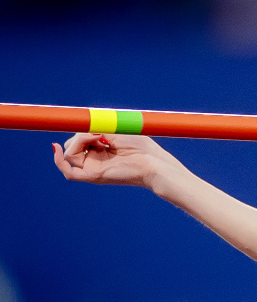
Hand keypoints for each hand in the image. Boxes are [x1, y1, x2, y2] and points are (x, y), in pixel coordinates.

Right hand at [53, 133, 181, 188]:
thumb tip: (76, 132)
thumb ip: (93, 130)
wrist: (154, 162)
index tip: (90, 124)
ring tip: (100, 138)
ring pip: (70, 154)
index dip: (80, 131)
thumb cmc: (142, 147)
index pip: (79, 139)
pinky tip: (57, 149)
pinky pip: (69, 173)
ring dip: (79, 140)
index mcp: (102, 149)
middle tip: (101, 133)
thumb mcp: (114, 131)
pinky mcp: (94, 176)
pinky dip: (59, 161)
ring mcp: (94, 168)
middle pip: (72, 145)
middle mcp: (96, 159)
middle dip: (81, 134)